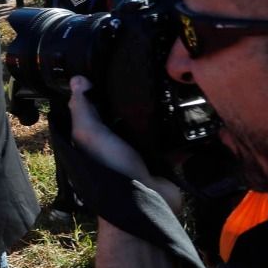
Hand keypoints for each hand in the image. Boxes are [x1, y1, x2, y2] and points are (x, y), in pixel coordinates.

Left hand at [67, 77, 181, 210]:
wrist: (145, 202)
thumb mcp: (90, 134)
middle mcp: (116, 143)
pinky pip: (172, 141)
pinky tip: (190, 111)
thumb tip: (77, 78)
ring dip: (160, 113)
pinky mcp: (163, 160)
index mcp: (95, 137)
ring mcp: (140, 152)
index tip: (117, 64)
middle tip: (152, 71)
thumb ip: (82, 109)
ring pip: (150, 126)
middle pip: (125, 115)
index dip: (103, 89)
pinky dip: (180, 132)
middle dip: (135, 99)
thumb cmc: (111, 166)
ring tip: (172, 86)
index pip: (97, 108)